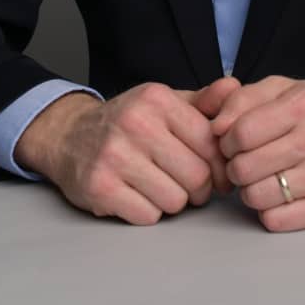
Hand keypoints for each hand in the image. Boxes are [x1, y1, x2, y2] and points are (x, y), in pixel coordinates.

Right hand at [14, 76, 239, 224]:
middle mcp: (135, 123)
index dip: (219, 166)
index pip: (210, 142)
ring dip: (173, 201)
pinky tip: (138, 196)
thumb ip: (204, 101)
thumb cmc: (129, 123)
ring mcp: (114, 155)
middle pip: (196, 176)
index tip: (217, 175)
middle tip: (188, 186)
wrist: (69, 136)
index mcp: (157, 99)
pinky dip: (148, 212)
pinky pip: (147, 216)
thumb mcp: (166, 103)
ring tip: (160, 187)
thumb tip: (235, 89)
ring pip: (175, 200)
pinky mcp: (99, 187)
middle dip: (198, 188)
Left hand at [209, 76, 304, 231]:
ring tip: (261, 178)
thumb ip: (243, 99)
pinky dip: (269, 211)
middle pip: (245, 167)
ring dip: (250, 191)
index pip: (241, 132)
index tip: (231, 143)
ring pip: (257, 197)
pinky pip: (276, 220)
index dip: (226, 141)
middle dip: (235, 168)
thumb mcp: (285, 90)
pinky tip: (279, 196)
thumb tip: (215, 126)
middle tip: (245, 162)